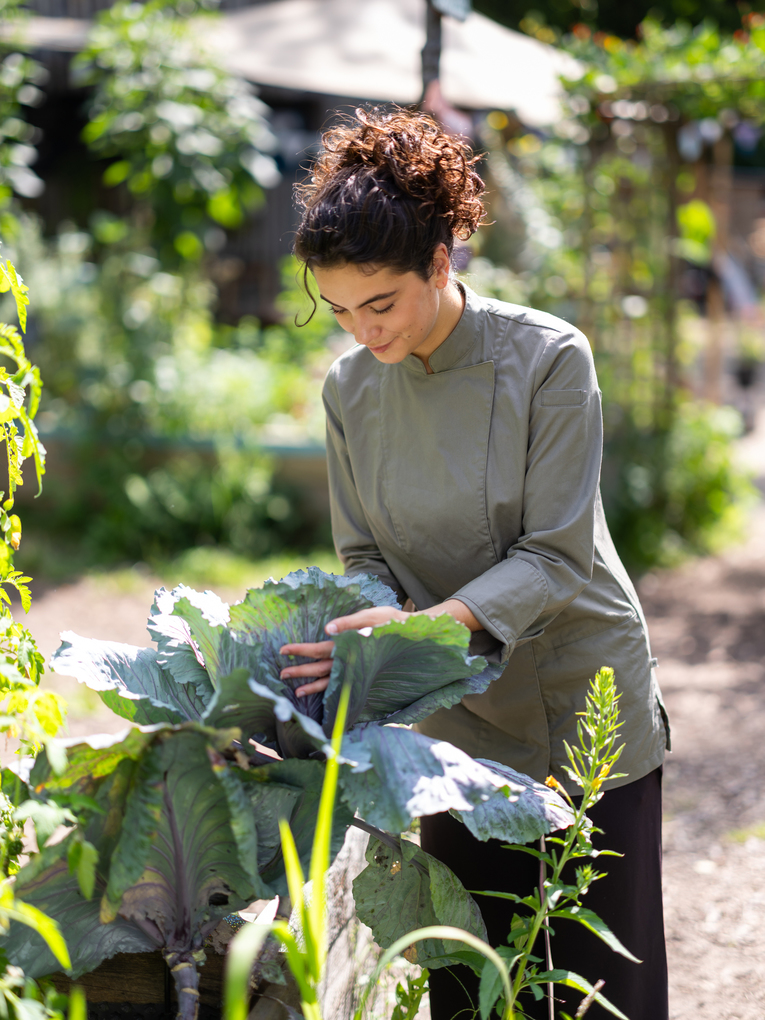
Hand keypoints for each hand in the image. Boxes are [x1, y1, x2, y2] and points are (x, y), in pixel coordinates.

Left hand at [279, 606, 408, 697]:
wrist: (412, 636)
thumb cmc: (392, 622)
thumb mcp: (372, 616)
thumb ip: (349, 622)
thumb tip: (327, 629)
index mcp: (348, 646)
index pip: (319, 650)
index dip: (300, 651)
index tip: (283, 650)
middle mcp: (350, 661)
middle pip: (320, 669)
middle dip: (300, 672)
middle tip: (281, 674)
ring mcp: (355, 669)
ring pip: (330, 681)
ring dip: (312, 686)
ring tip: (296, 692)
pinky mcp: (360, 671)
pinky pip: (341, 683)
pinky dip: (328, 688)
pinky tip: (319, 691)